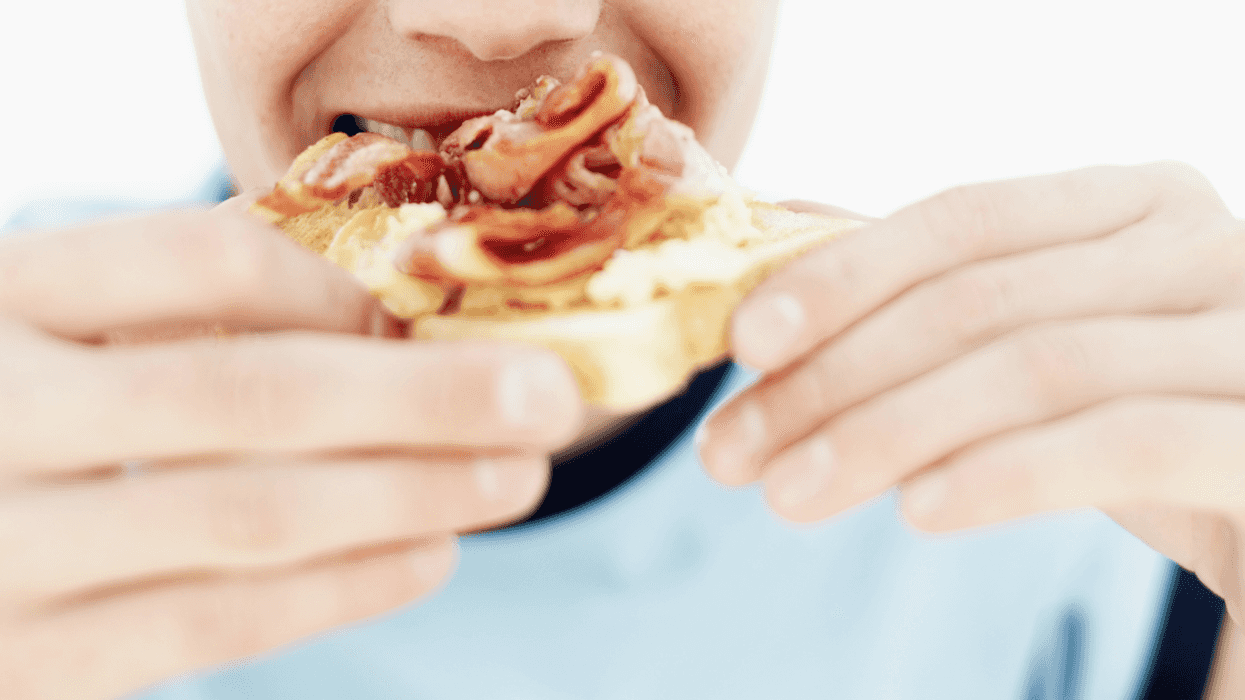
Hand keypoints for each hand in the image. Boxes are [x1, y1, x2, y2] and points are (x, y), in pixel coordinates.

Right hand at [0, 204, 582, 699]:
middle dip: (426, 398)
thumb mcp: (58, 327)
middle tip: (548, 397)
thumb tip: (387, 301)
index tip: (431, 314)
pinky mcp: (29, 666)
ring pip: (249, 517)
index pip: (201, 261)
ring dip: (412, 495)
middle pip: (250, 392)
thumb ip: (183, 303)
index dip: (339, 287)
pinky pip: (215, 628)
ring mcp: (0, 552)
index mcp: (2, 296)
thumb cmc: (11, 405)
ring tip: (517, 477)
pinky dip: (345, 588)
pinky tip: (430, 552)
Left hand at [697, 163, 1244, 620]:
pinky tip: (918, 511)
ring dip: (887, 433)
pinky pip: (1125, 444)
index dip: (840, 276)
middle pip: (979, 300)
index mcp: (1135, 205)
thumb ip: (938, 282)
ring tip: (788, 493)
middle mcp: (1205, 246)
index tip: (739, 343)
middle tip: (730, 452)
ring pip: (1036, 368)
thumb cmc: (1148, 413)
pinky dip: (1008, 475)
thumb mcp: (1044, 338)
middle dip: (832, 378)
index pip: (962, 220)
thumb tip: (787, 226)